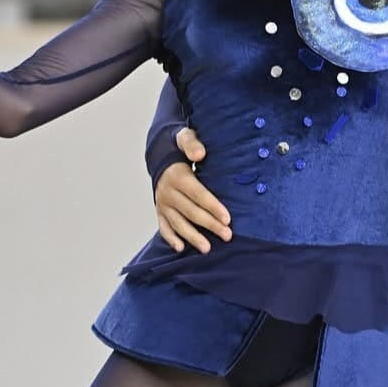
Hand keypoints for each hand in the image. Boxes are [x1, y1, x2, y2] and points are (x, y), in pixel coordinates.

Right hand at [154, 128, 230, 252]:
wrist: (159, 154)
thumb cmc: (180, 147)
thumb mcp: (185, 138)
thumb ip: (192, 144)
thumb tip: (199, 154)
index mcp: (178, 177)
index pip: (198, 195)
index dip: (213, 207)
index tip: (228, 219)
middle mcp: (168, 192)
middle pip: (191, 212)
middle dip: (210, 225)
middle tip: (227, 236)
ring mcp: (162, 203)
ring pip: (178, 224)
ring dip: (192, 237)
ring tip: (207, 249)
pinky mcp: (159, 211)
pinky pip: (164, 227)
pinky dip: (171, 238)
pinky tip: (181, 248)